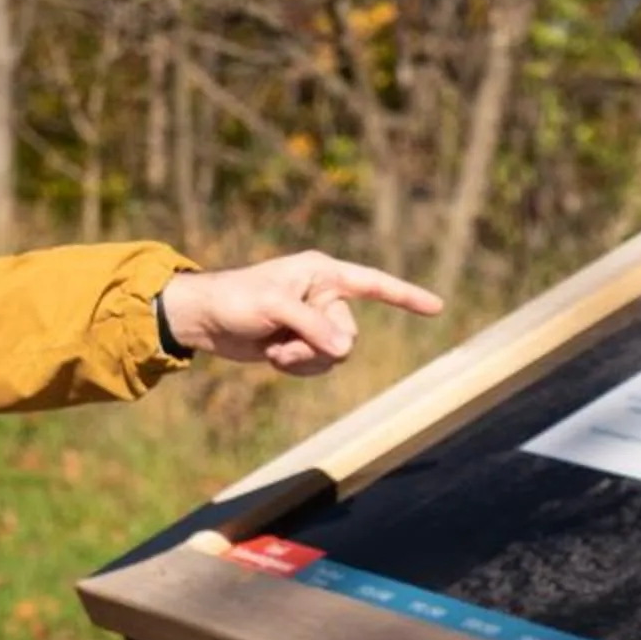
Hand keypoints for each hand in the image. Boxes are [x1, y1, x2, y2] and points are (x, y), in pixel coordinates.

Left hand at [158, 254, 442, 376]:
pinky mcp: (300, 341)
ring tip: (275, 350)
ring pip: (335, 354)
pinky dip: (297, 366)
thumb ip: (311, 326)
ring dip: (305, 360)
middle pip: (350, 333)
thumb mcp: (273, 308)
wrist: (204, 319)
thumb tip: (344, 350)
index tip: (437, 306)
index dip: (406, 296)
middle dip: (319, 346)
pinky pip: (318, 364)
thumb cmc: (235, 300)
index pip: (373, 284)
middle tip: (284, 344)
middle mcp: (323, 294)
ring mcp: (313, 320)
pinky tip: (273, 357)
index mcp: (322, 273)